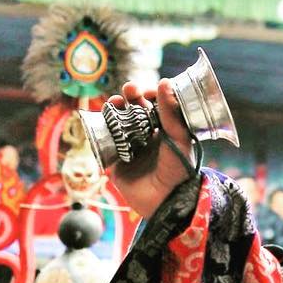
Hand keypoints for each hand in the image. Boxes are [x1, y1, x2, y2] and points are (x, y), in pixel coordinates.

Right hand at [106, 80, 194, 219]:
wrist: (163, 201)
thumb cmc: (178, 171)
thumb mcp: (179, 139)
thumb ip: (172, 113)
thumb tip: (165, 82)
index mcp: (167, 130)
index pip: (157, 104)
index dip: (152, 94)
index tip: (150, 91)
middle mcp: (148, 134)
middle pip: (136, 108)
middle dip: (132, 96)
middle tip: (131, 89)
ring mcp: (131, 145)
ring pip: (120, 119)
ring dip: (116, 107)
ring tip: (116, 100)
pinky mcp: (116, 157)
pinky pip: (105, 137)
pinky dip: (102, 124)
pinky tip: (104, 116)